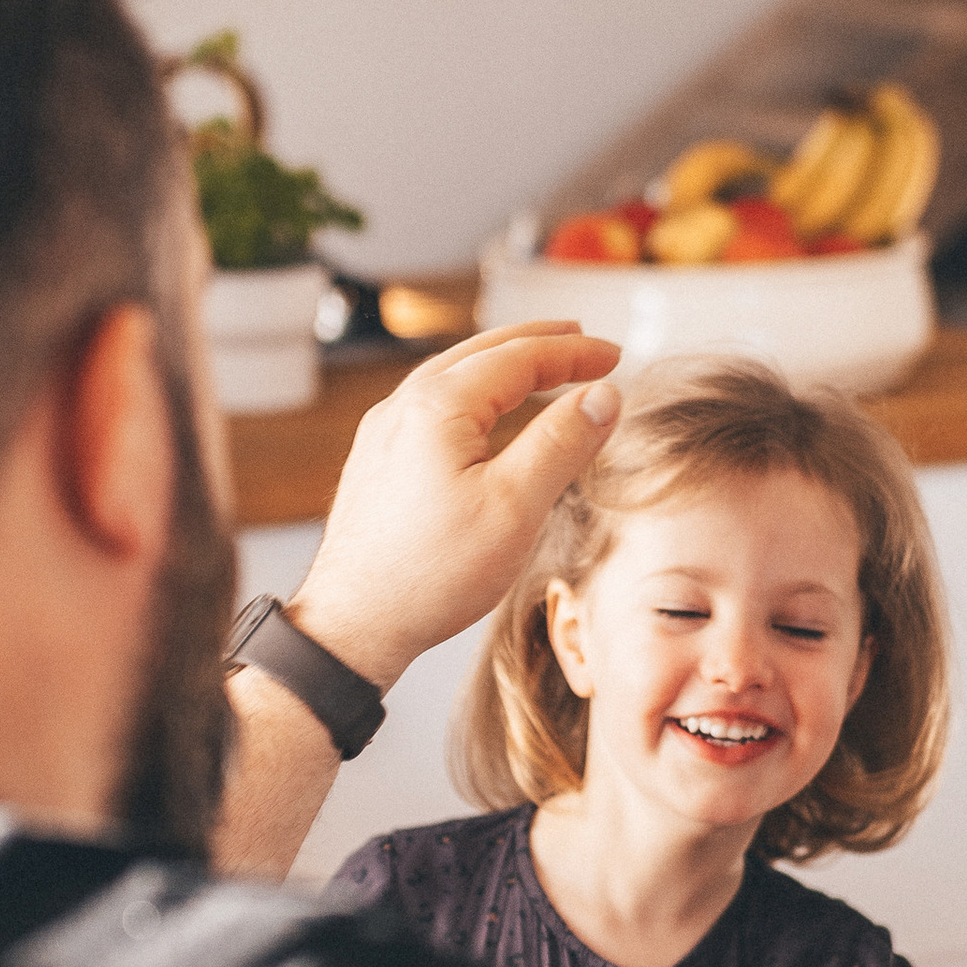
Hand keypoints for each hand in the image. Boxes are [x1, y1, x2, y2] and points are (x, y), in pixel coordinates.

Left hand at [288, 324, 621, 690]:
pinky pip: (431, 407)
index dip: (573, 352)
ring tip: (539, 369)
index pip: (519, 356)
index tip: (612, 355)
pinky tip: (485, 419)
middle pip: (480, 352)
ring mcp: (383, 434)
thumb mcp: (515, 507)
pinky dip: (473, 396)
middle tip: (580, 342)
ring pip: (452, 377)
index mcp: (437, 406)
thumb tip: (602, 396)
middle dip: (537, 344)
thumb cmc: (430, 575)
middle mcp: (401, 408)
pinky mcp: (377, 463)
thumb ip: (561, 443)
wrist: (354, 624)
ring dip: (502, 366)